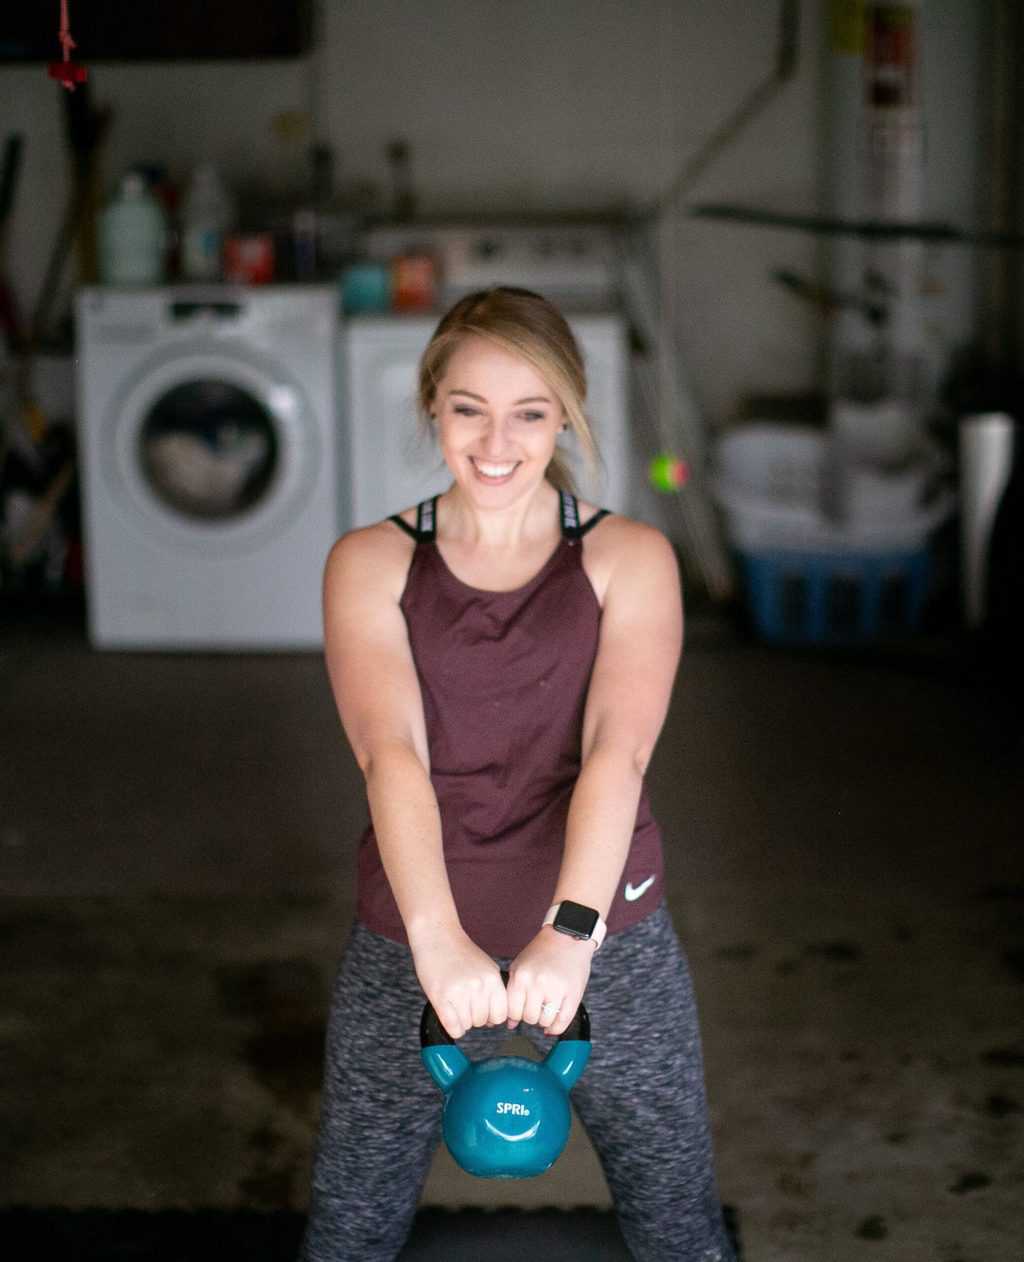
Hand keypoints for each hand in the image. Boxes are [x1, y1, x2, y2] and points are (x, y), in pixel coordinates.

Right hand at [410, 923, 507, 1039]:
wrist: (437, 935)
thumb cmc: (461, 953)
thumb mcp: (485, 967)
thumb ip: (492, 991)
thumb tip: (492, 1022)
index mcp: (492, 978)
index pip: (500, 1014)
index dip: (491, 1016)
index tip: (482, 1010)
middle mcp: (478, 985)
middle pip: (482, 1022)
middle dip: (474, 1018)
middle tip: (464, 1004)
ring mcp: (459, 991)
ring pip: (467, 1025)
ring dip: (461, 1020)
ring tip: (455, 1004)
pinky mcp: (440, 997)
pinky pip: (453, 1027)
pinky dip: (452, 1027)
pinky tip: (449, 1014)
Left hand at [506, 925, 594, 1037]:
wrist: (567, 936)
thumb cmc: (541, 952)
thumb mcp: (520, 966)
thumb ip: (512, 993)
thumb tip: (510, 1024)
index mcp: (521, 976)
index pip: (512, 1012)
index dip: (515, 1015)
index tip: (520, 1010)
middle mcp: (537, 983)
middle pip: (529, 1018)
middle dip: (531, 1016)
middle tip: (535, 1008)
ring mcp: (556, 989)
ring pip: (545, 1022)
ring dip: (544, 1021)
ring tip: (545, 1010)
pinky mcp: (574, 994)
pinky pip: (562, 1022)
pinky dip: (556, 1027)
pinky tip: (553, 1024)